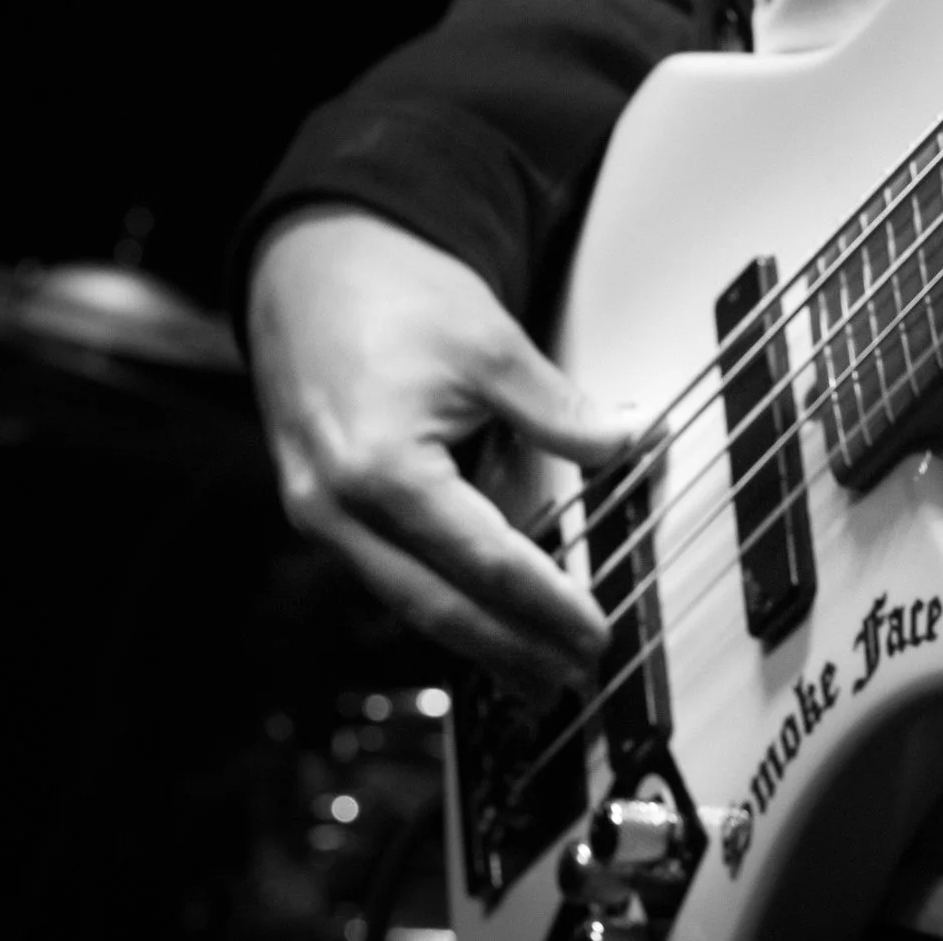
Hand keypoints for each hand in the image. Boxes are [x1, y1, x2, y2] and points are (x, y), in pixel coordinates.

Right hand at [247, 205, 634, 695]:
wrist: (312, 263)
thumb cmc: (393, 295)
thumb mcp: (491, 345)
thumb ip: (561, 411)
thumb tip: (631, 444)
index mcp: (380, 469)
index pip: (486, 563)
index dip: (547, 606)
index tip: (596, 633)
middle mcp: (336, 507)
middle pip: (438, 605)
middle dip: (510, 651)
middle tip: (570, 680)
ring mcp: (319, 513)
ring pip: (406, 599)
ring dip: (474, 640)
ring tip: (535, 674)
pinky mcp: (320, 508)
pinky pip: (386, 572)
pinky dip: (437, 600)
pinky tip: (479, 622)